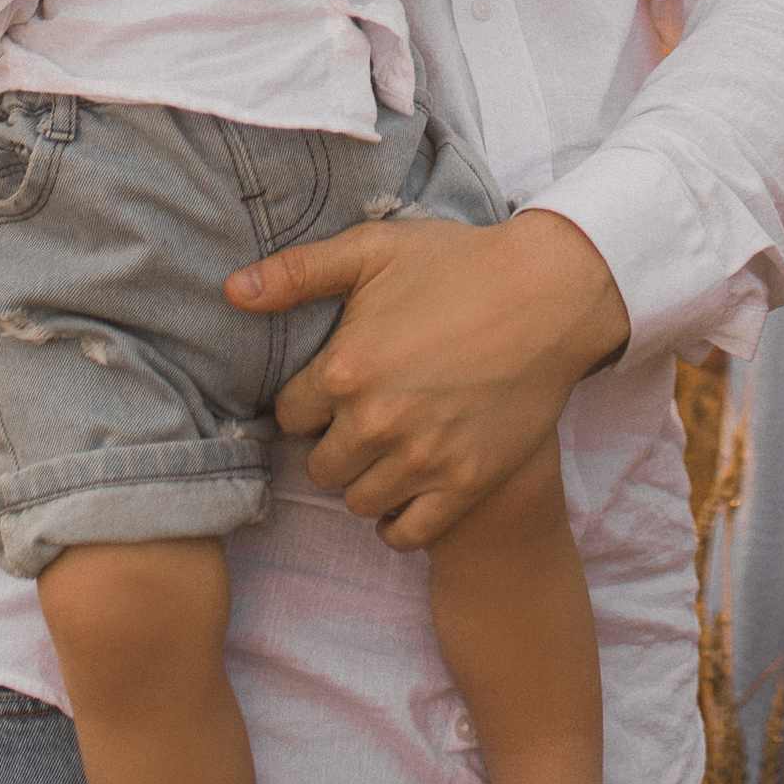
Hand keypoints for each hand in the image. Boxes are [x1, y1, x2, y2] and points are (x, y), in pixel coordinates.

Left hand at [225, 209, 630, 548]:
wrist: (552, 295)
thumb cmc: (460, 263)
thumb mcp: (375, 250)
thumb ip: (297, 273)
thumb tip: (230, 291)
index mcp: (345, 368)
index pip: (288, 418)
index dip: (309, 402)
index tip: (336, 387)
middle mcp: (377, 421)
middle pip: (320, 466)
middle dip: (336, 443)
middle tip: (367, 417)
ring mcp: (423, 458)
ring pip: (358, 502)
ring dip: (367, 480)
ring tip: (391, 448)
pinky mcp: (465, 483)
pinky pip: (406, 533)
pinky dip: (401, 519)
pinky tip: (412, 485)